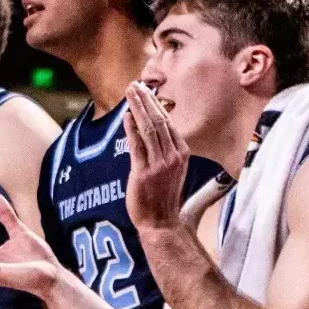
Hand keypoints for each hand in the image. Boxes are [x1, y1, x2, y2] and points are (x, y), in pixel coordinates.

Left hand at [123, 82, 189, 233]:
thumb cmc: (164, 196)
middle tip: (135, 85)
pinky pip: (137, 145)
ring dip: (138, 108)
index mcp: (182, 153)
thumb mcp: (171, 169)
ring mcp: (159, 164)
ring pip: (149, 129)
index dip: (156, 105)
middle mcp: (173, 156)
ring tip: (130, 93)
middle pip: (159, 121)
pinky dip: (131, 128)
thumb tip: (148, 127)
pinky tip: (126, 116)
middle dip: (146, 100)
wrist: (161, 223)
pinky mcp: (144, 172)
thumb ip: (163, 149)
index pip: (168, 122)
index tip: (146, 91)